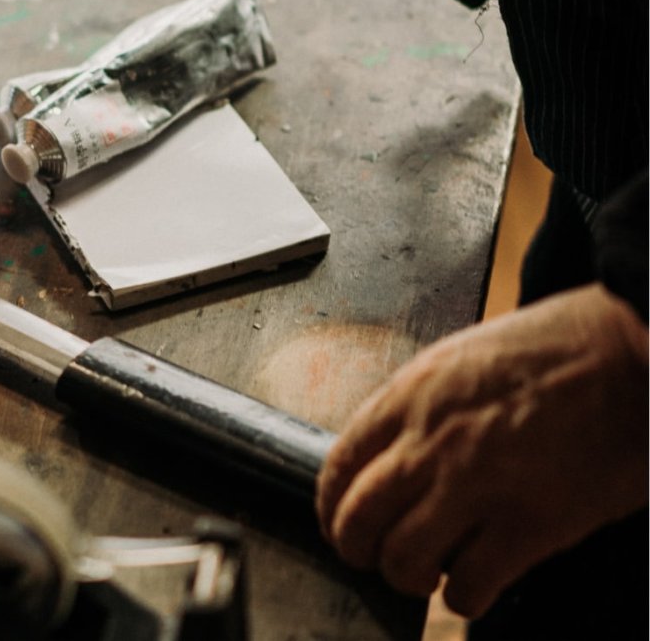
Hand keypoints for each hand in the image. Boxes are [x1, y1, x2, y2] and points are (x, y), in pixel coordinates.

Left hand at [316, 283, 647, 617]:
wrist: (631, 355)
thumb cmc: (555, 350)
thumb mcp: (461, 358)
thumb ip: (418, 405)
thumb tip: (389, 452)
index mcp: (412, 394)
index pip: (339, 463)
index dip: (329, 505)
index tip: (337, 520)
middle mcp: (432, 441)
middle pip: (358, 517)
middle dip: (356, 547)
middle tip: (371, 557)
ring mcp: (478, 484)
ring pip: (402, 557)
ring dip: (405, 577)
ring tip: (423, 574)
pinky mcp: (530, 525)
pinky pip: (468, 585)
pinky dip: (461, 598)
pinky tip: (471, 587)